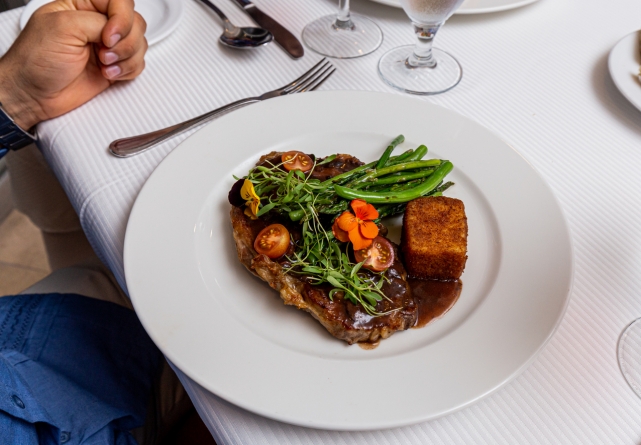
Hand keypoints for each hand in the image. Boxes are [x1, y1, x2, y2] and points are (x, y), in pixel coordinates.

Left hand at [0, 0, 146, 129]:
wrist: (33, 95)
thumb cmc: (35, 61)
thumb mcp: (62, 27)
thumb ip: (97, 22)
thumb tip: (118, 31)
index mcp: (81, 6)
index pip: (119, 2)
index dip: (121, 19)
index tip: (108, 38)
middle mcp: (97, 24)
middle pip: (135, 22)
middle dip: (125, 41)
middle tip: (104, 53)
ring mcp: (106, 46)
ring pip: (139, 44)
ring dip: (126, 58)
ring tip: (105, 65)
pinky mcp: (114, 66)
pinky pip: (138, 63)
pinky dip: (128, 70)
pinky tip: (109, 74)